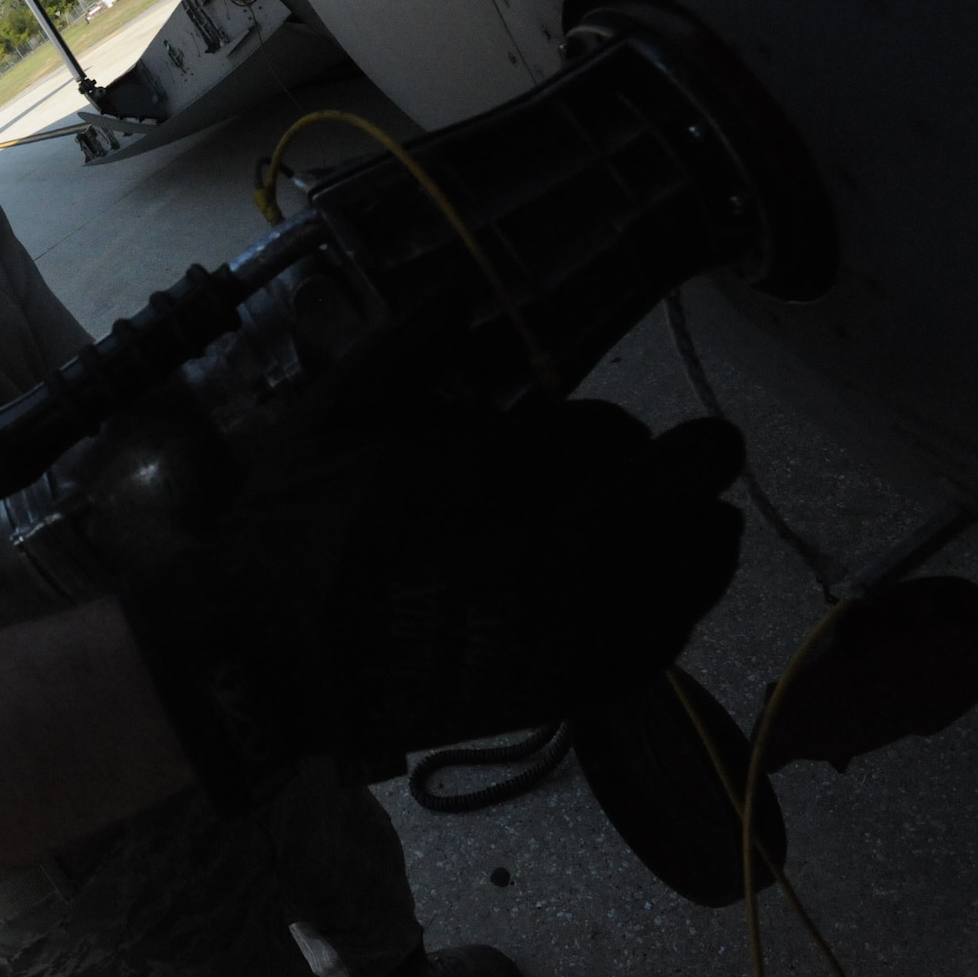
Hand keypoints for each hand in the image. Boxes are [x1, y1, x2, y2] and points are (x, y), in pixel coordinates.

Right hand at [120, 397, 743, 808]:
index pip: (609, 434)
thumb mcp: (334, 413)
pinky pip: (659, 640)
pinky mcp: (560, 684)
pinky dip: (679, 607)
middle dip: (691, 464)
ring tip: (706, 520)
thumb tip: (464, 293)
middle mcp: (541, 540)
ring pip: (682, 565)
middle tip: (708, 455)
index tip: (602, 442)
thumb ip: (407, 346)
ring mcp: (559, 621)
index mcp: (490, 464)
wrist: (269, 655)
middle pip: (670, 489)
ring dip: (700, 533)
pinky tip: (674, 587)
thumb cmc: (296, 527)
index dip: (613, 434)